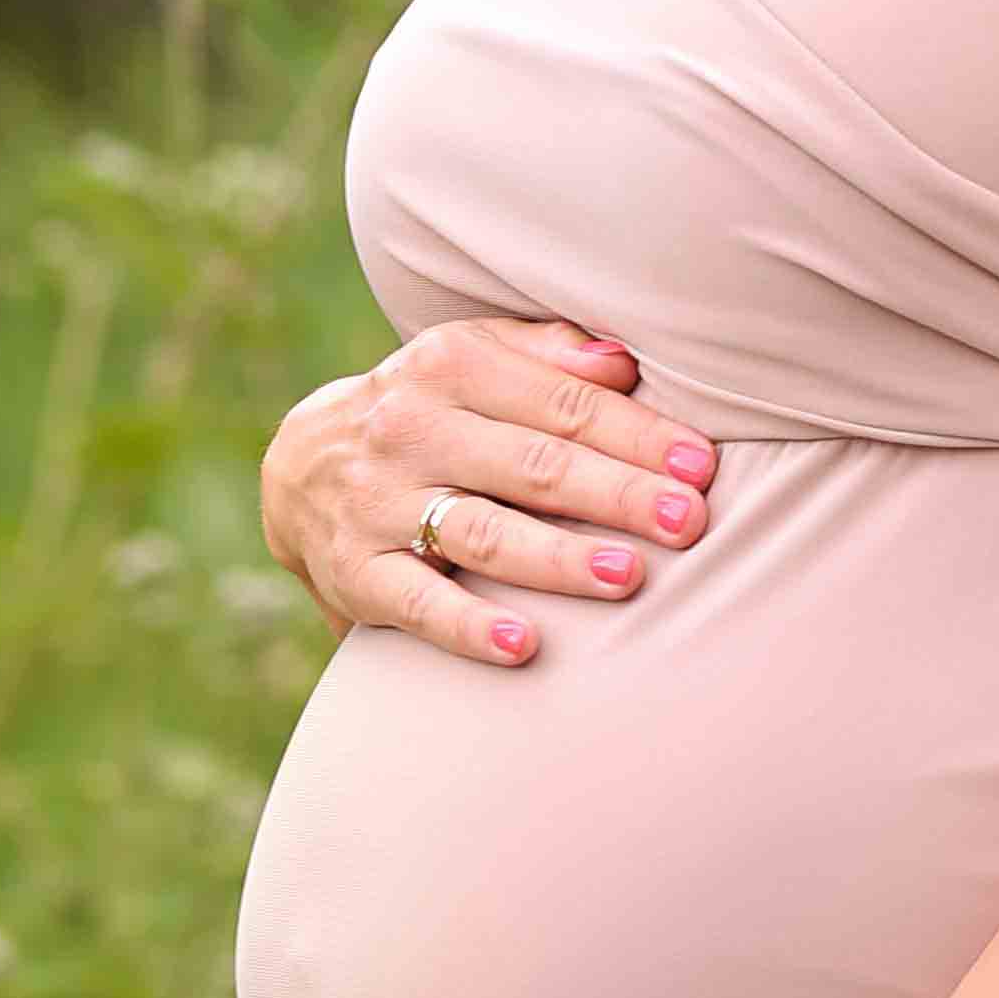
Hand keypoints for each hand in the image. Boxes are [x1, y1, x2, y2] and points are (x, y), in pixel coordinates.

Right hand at [258, 313, 718, 662]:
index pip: (562, 403)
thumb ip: (549, 354)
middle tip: (689, 522)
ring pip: (482, 531)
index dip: (637, 434)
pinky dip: (468, 626)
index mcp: (451, 366)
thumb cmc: (428, 410)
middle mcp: (411, 428)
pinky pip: (417, 602)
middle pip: (533, 464)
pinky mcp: (357, 570)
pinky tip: (523, 644)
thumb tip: (624, 360)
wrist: (297, 468)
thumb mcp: (471, 356)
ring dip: (557, 557)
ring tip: (627, 576)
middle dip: (617, 493)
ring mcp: (380, 502)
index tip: (702, 465)